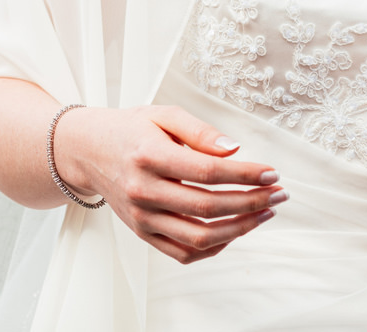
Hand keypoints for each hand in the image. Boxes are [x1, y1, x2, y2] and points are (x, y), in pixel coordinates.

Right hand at [53, 104, 287, 264]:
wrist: (87, 151)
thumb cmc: (130, 128)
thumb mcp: (162, 115)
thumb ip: (199, 131)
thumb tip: (234, 149)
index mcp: (149, 155)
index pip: (207, 172)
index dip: (246, 175)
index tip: (272, 172)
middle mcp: (143, 190)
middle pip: (208, 207)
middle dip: (252, 202)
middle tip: (279, 193)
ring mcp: (142, 217)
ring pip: (199, 236)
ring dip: (240, 228)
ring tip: (265, 213)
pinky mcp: (142, 233)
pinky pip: (184, 253)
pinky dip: (215, 247)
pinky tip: (235, 230)